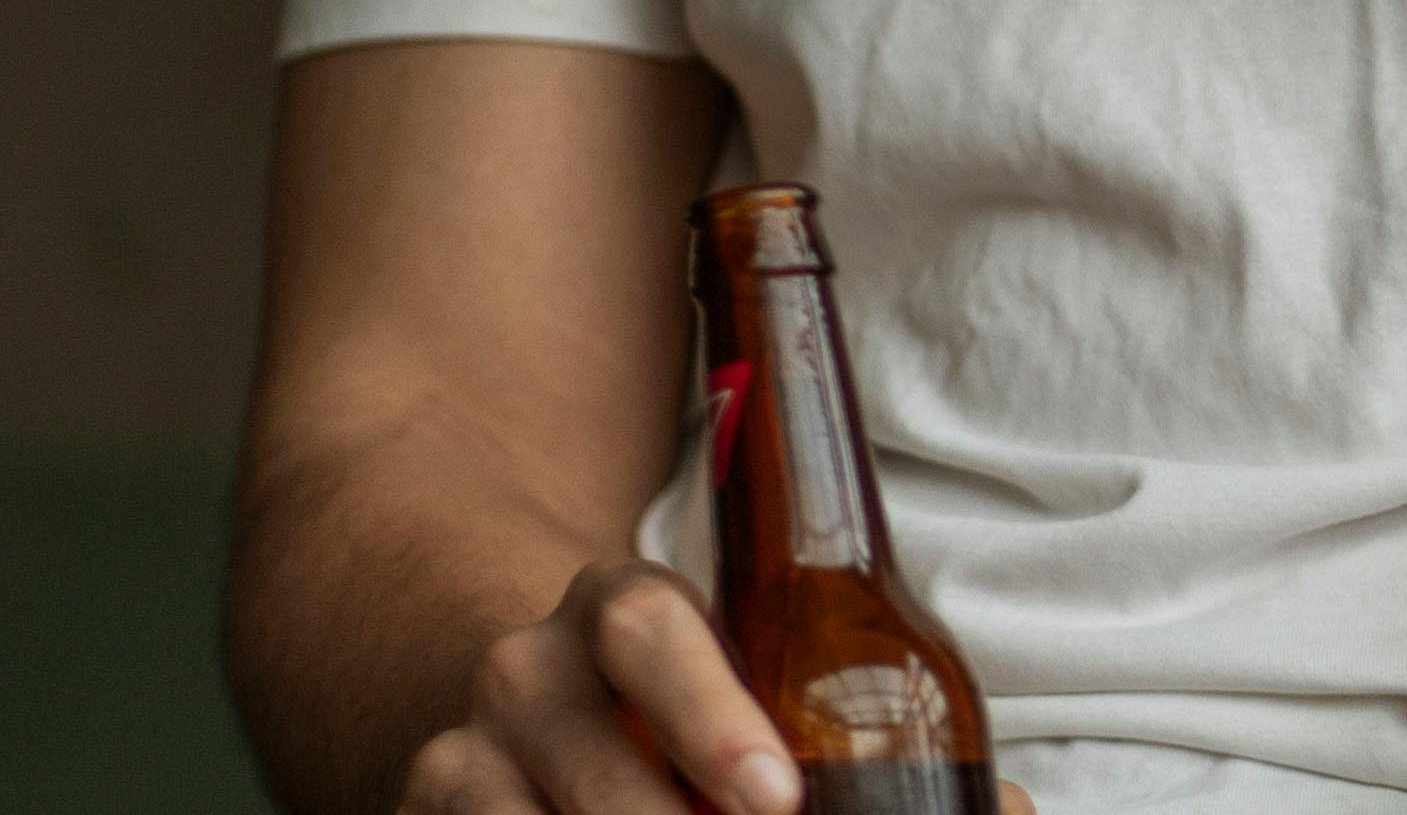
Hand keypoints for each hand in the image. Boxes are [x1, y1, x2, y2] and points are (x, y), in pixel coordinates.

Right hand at [403, 563, 784, 814]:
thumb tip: (946, 800)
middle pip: (592, 766)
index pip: (649, 632)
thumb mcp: (727, 685)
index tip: (777, 800)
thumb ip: (814, 729)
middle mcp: (525, 671)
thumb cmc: (674, 715)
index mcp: (618, 610)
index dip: (713, 719)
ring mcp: (460, 755)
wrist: (534, 712)